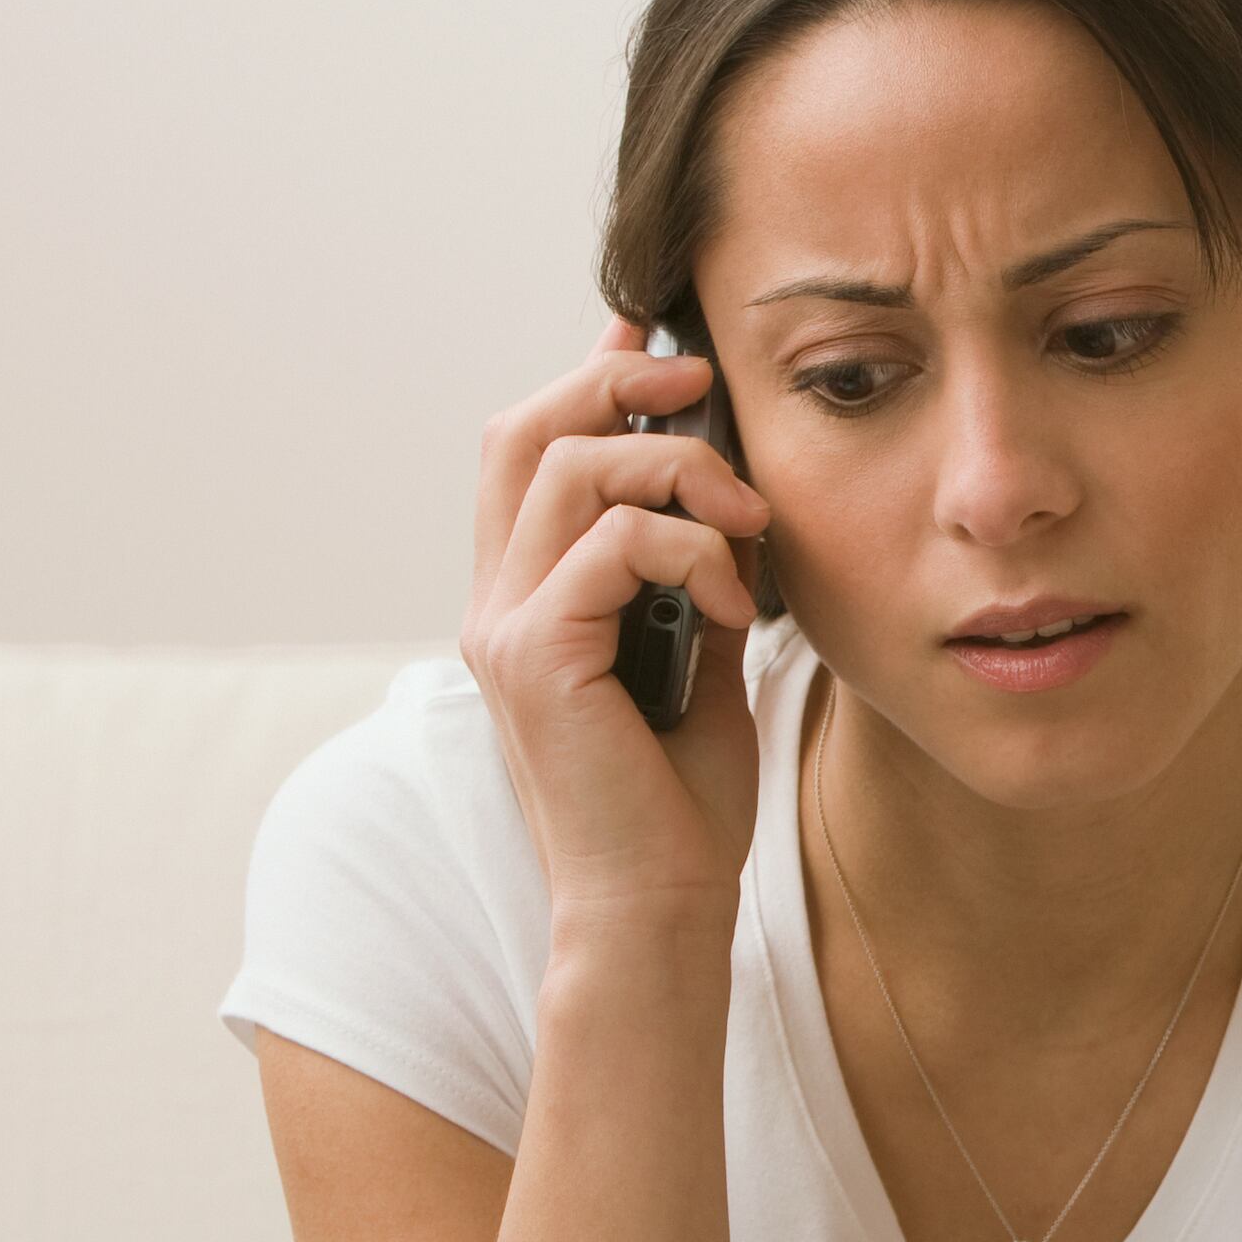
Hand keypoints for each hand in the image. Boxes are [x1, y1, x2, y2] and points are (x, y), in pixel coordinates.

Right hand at [460, 321, 778, 939]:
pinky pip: (607, 542)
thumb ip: (696, 575)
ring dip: (675, 470)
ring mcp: (504, 626)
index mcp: (528, 596)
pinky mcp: (533, 656)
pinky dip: (685, 549)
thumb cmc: (682, 800)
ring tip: (745, 521)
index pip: (532, 451)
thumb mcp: (700, 658)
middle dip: (617, 382)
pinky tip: (729, 602)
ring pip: (569, 467)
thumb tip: (732, 495)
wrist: (660, 904)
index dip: (588, 376)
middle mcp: (497, 600)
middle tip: (703, 383)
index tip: (659, 337)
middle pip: (526, 429)